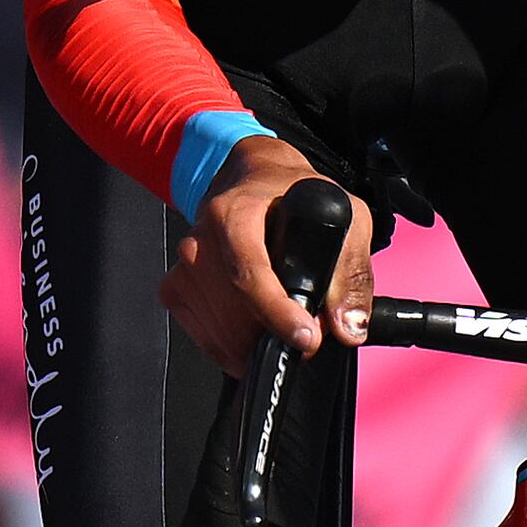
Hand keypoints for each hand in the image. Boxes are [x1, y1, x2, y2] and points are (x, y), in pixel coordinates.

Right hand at [158, 134, 370, 374]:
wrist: (252, 181)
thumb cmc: (295, 197)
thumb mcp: (344, 216)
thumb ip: (351, 271)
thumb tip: (349, 327)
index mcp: (234, 214)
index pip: (249, 273)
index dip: (278, 312)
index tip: (306, 339)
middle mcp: (201, 239)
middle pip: (237, 315)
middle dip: (277, 335)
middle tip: (307, 329)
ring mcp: (184, 266)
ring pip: (222, 334)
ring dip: (258, 342)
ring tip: (281, 321)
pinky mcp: (175, 288)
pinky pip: (207, 338)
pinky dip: (235, 345)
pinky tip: (254, 325)